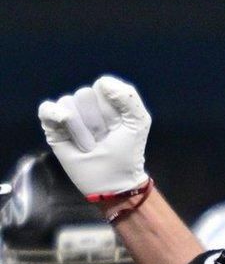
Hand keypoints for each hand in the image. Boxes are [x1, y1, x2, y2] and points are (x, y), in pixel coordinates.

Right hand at [37, 76, 150, 199]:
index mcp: (107, 100)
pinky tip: (63, 124)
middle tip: (103, 138)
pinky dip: (53, 114)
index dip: (111, 108)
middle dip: (96, 121)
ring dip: (82, 130)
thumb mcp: (138, 122)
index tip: (118, 126)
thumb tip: (103, 83)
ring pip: (67, 104)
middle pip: (84, 95)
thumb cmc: (127, 152)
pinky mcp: (52, 127)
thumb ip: (128, 97)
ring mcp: (68, 115)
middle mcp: (87, 105)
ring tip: (90, 144)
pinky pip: (46, 109)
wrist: (113, 180)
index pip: (102, 87)